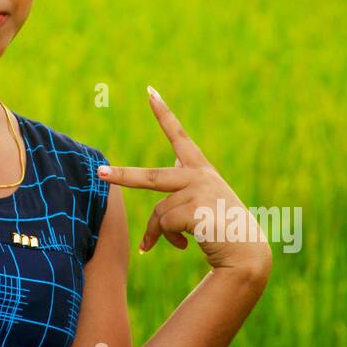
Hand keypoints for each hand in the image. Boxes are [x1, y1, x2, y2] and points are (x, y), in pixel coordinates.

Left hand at [98, 86, 271, 276]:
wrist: (246, 255)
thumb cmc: (223, 230)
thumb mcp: (204, 201)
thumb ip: (184, 183)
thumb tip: (170, 166)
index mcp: (201, 170)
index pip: (180, 137)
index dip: (164, 114)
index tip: (150, 92)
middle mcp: (200, 176)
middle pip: (152, 177)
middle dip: (124, 176)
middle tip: (100, 174)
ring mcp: (199, 191)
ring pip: (158, 212)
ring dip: (158, 232)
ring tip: (176, 242)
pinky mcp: (196, 209)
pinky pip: (164, 225)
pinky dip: (165, 239)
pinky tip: (183, 246)